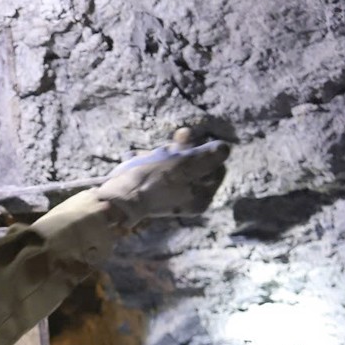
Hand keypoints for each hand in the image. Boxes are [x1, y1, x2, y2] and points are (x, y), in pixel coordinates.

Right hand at [96, 128, 230, 224]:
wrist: (118, 198)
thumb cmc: (154, 179)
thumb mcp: (186, 163)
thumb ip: (210, 156)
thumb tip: (226, 148)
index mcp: (202, 198)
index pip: (216, 167)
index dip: (205, 150)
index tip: (189, 144)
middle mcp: (188, 201)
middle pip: (194, 165)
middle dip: (180, 150)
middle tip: (169, 143)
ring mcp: (169, 197)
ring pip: (173, 165)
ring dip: (161, 153)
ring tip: (147, 154)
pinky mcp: (150, 192)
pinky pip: (156, 170)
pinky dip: (148, 161)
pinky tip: (138, 158)